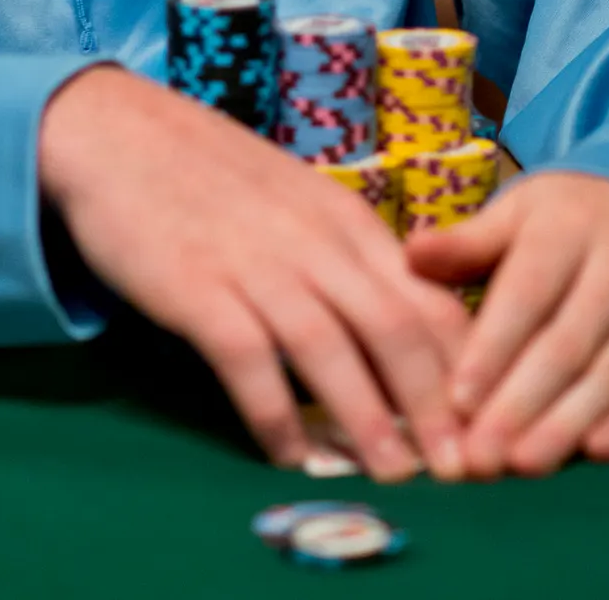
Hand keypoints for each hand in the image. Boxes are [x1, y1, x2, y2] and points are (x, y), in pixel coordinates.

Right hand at [39, 66, 469, 481]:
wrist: (116, 130)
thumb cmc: (210, 172)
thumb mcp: (297, 200)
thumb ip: (346, 255)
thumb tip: (407, 328)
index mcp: (344, 218)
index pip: (428, 294)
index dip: (466, 363)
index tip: (492, 418)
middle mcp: (311, 239)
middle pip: (394, 326)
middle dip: (436, 404)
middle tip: (463, 468)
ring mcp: (254, 262)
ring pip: (331, 348)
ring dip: (370, 419)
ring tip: (399, 477)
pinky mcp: (197, 286)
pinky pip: (248, 361)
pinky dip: (275, 414)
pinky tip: (290, 458)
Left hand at [406, 170, 608, 478]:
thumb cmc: (572, 219)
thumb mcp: (521, 212)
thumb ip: (469, 242)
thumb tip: (411, 254)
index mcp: (567, 230)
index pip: (527, 295)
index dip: (493, 350)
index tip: (459, 401)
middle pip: (568, 345)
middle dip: (522, 405)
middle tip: (482, 457)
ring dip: (567, 424)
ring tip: (524, 464)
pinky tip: (596, 451)